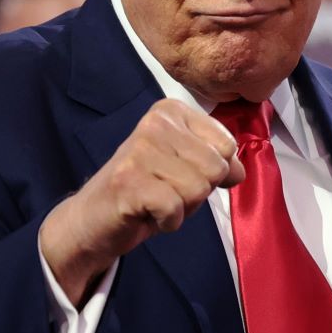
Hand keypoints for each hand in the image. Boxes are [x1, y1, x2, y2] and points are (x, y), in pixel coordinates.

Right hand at [39, 99, 244, 305]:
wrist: (94, 217)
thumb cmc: (146, 189)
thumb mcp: (188, 168)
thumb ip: (218, 162)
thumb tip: (238, 171)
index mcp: (171, 111)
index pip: (227, 145)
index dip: (212, 171)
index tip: (181, 174)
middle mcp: (155, 123)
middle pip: (215, 168)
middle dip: (198, 191)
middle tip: (167, 191)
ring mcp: (139, 151)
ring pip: (199, 189)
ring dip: (182, 207)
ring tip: (156, 201)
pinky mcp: (128, 181)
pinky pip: (175, 208)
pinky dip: (168, 221)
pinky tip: (147, 213)